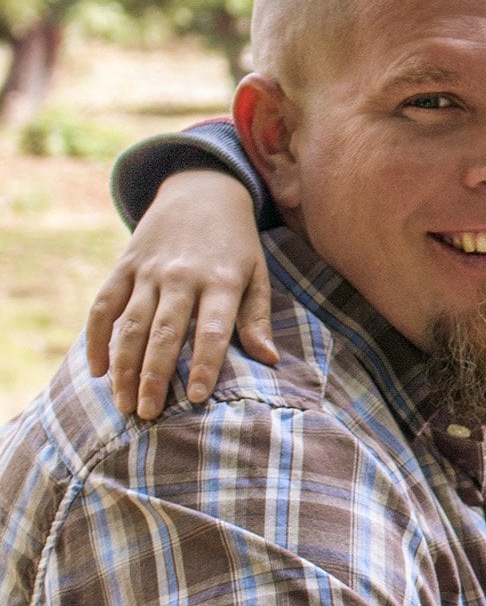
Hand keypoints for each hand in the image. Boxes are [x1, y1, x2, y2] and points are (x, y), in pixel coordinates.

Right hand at [85, 168, 274, 418]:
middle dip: (154, 376)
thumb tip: (270, 360)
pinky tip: (97, 370)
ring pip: (130, 324)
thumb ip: (257, 317)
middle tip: (149, 415)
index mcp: (220, 280)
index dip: (203, 365)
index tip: (196, 398)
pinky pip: (103, 306)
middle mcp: (181, 276)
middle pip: (164, 332)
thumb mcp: (256, 274)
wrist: (201, 191)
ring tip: (124, 404)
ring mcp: (148, 271)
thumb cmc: (236, 244)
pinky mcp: (124, 266)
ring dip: (124, 366)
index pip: (212, 330)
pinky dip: (96, 338)